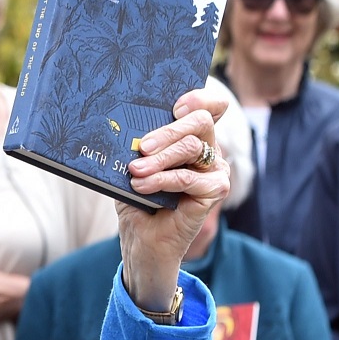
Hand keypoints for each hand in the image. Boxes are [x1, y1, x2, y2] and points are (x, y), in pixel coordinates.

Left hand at [119, 91, 231, 313]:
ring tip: (135, 171)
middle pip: (201, 121)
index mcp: (192, 136)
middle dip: (168, 129)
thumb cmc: (137, 198)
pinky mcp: (215, 192)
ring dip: (159, 159)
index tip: (175, 104)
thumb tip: (123, 121)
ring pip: (193, 147)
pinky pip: (189, 177)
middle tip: (141, 147)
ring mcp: (215, 170)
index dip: (199, 97)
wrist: (142, 241)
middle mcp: (209, 149)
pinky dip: (162, 180)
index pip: (210, 106)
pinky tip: (141, 186)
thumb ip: (138, 142)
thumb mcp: (133, 164)